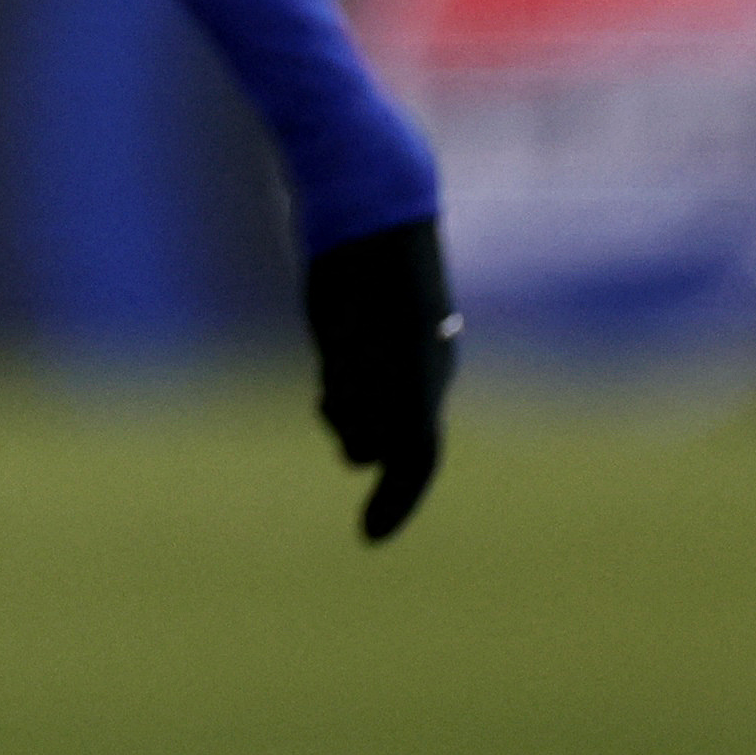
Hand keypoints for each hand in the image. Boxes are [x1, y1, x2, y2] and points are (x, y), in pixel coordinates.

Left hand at [304, 217, 458, 541]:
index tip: (366, 538)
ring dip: (349, 421)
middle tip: (339, 434)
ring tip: (329, 403)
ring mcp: (381, 347)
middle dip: (365, 446)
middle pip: (389, 437)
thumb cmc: (383, 290)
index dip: (397, 501)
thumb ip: (392, 412)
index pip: (417, 458)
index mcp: (428, 380)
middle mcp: (411, 369)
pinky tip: (327, 387)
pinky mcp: (350, 324)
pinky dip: (340, 394)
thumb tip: (369, 458)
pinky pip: (350, 378)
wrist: (368, 216)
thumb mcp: (390, 357)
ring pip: (365, 409)